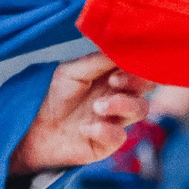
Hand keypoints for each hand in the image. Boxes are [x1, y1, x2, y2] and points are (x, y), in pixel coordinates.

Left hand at [10, 53, 150, 174]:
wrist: (40, 129)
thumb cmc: (58, 97)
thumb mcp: (72, 71)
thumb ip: (97, 60)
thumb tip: (122, 47)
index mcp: (114, 74)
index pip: (139, 65)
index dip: (136, 62)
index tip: (119, 65)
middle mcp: (121, 95)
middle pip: (148, 85)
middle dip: (135, 81)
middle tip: (113, 81)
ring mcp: (118, 118)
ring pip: (141, 109)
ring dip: (121, 105)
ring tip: (97, 107)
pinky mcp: (111, 141)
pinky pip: (120, 135)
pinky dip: (104, 130)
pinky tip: (85, 128)